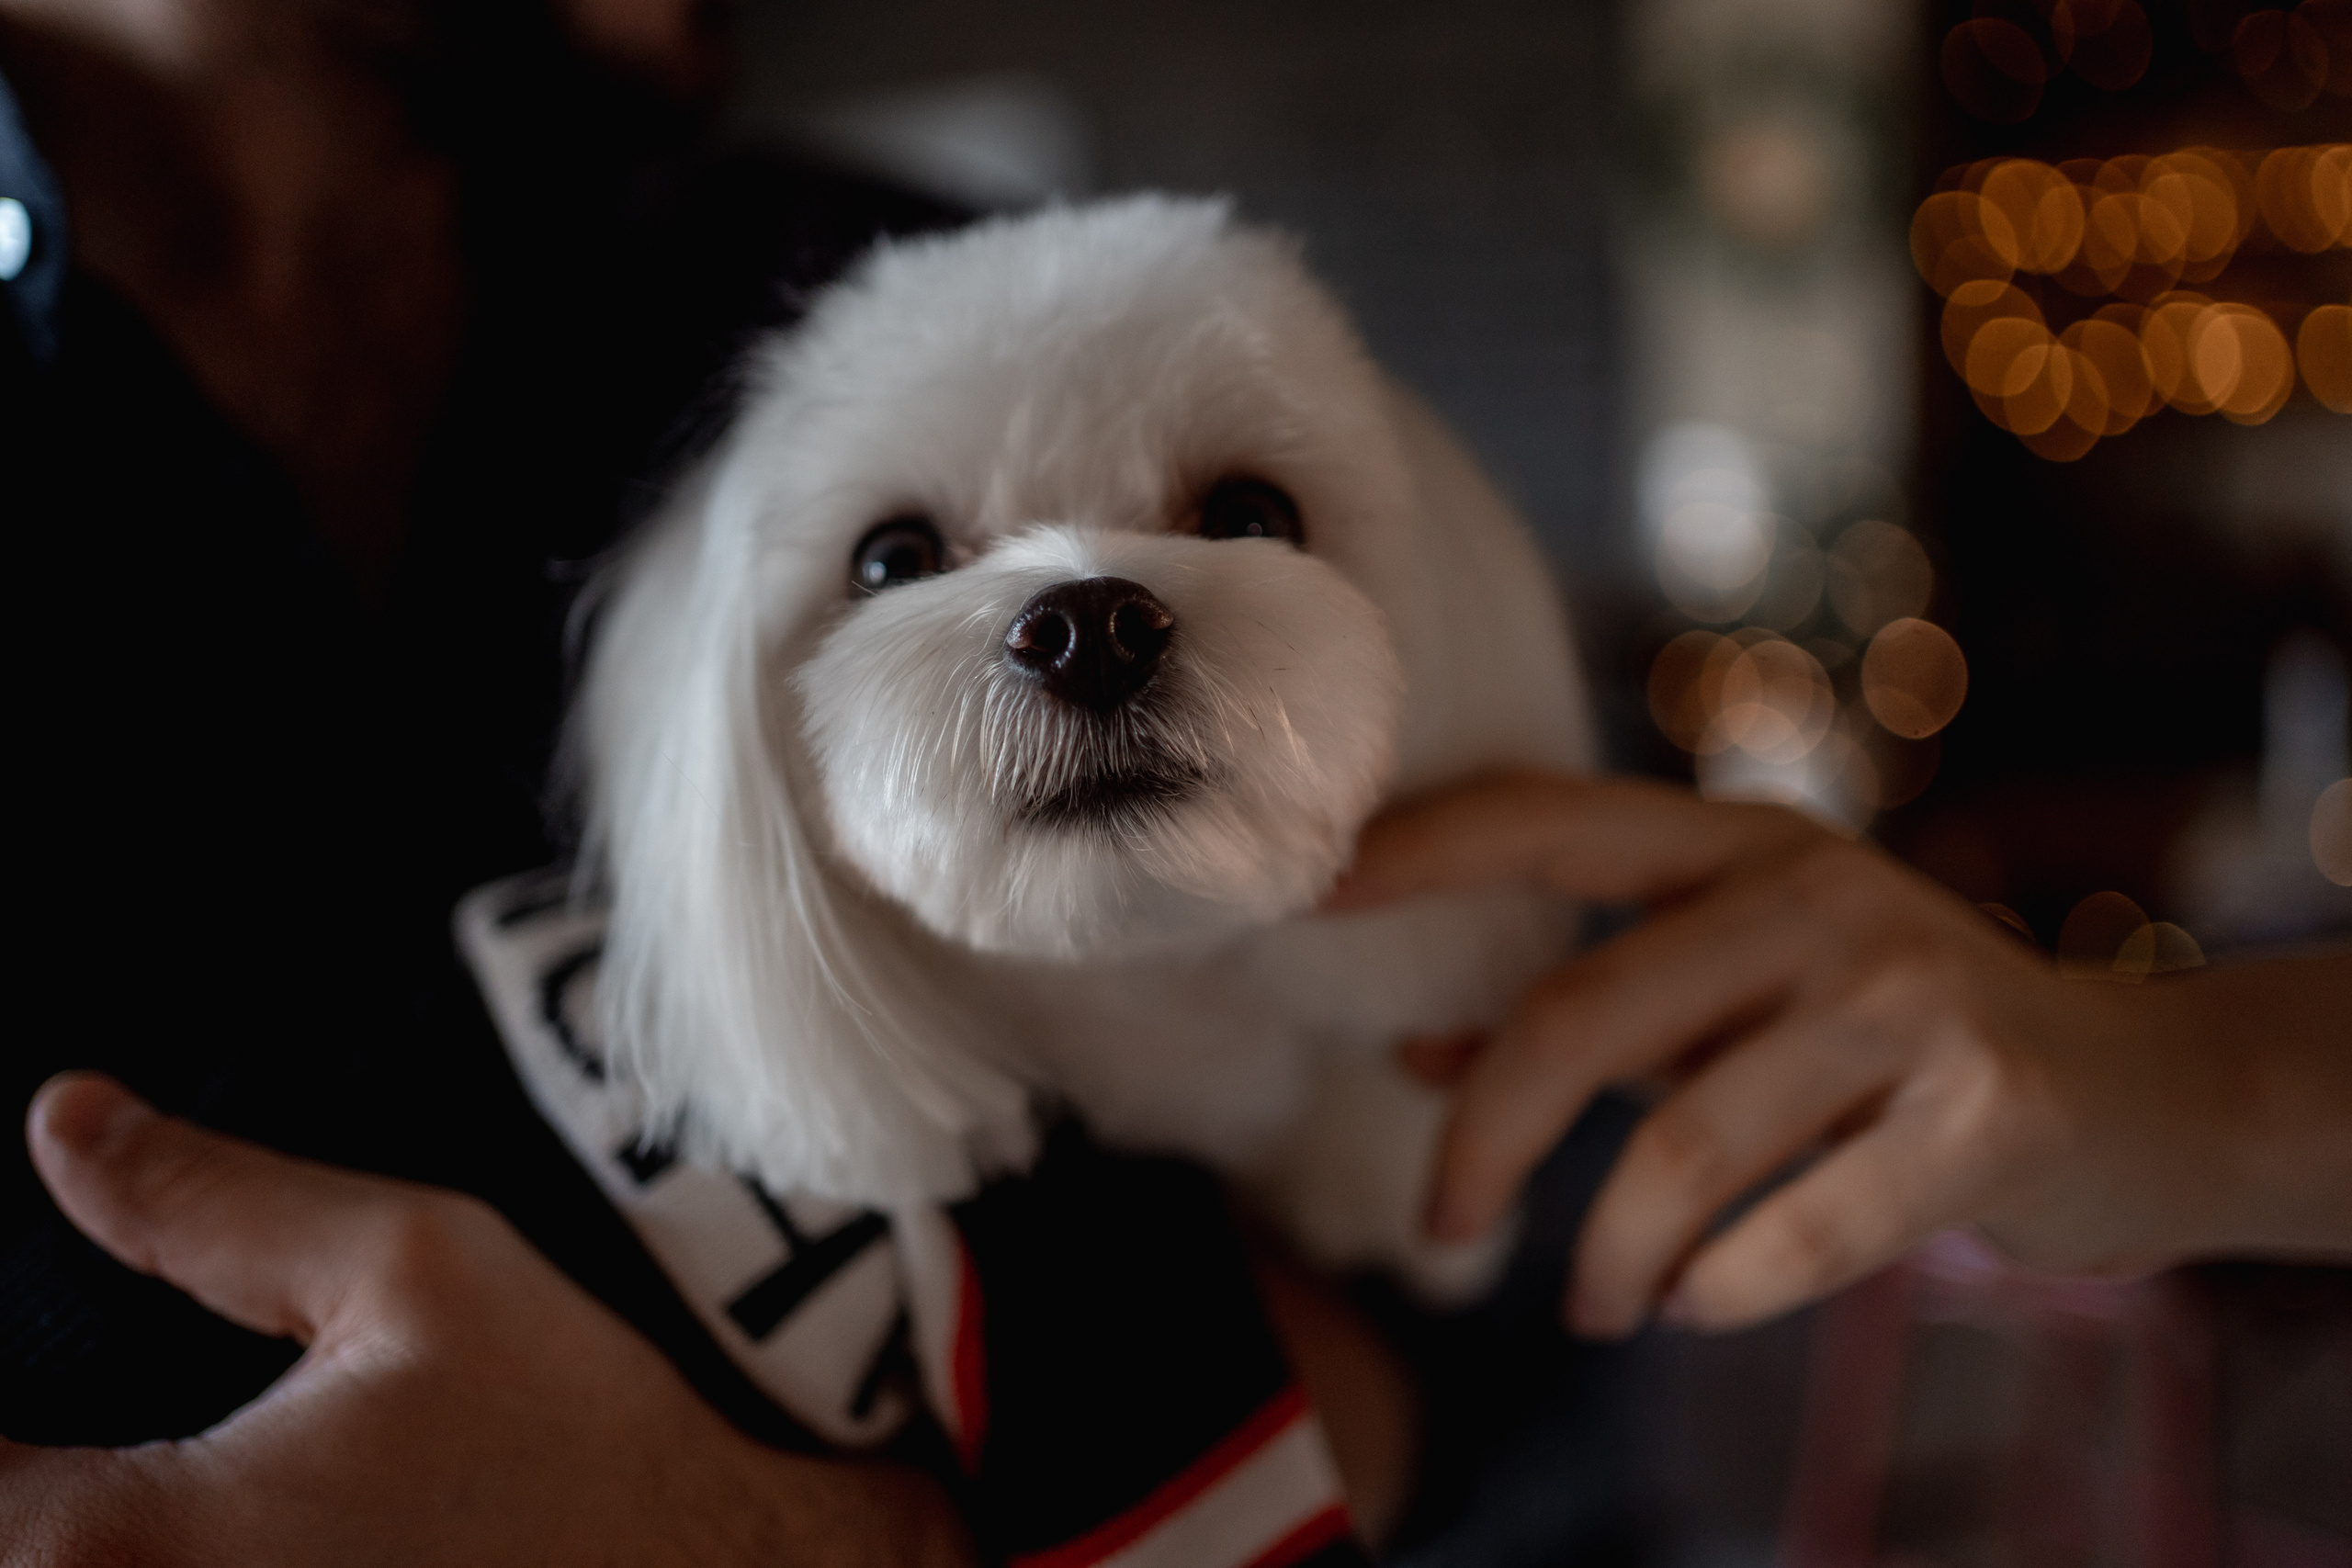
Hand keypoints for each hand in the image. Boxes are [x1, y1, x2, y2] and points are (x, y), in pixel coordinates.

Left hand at [3, 1074, 973, 1567]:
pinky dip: (142, 1557)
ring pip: (67, 1566)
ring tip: (128, 1444)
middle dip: (29, 1461)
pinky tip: (233, 1515)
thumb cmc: (581, 1446)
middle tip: (87, 1386)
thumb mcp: (418, 1269)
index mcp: (118, 1553)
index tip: (37, 1352)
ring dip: (71, 1521)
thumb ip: (215, 1199)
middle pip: (8, 1534)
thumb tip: (65, 1120)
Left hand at [1332, 773, 2351, 1337]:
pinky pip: (1801, 1230)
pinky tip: (1695, 1304)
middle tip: (1442, 1226)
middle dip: (1485, 1146)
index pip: (1543, 822)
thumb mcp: (1737, 994)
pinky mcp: (1984, 1105)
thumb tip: (1414, 1054)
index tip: (1302, 901)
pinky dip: (1720, 1290)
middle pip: (1579, 1015)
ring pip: (1683, 1146)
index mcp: (1737, 844)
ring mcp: (1906, 991)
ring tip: (1594, 1303)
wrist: (2132, 1089)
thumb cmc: (1891, 1038)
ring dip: (1607, 1252)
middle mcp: (1813, 891)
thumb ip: (1591, 1011)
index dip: (1416, 853)